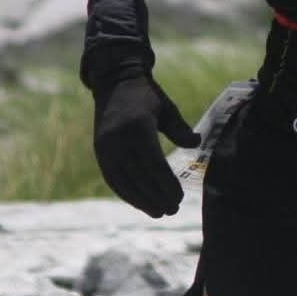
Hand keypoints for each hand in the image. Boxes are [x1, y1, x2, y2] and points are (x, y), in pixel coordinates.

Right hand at [92, 68, 199, 215]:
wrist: (114, 83)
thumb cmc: (147, 96)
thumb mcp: (167, 108)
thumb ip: (180, 128)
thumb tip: (196, 143)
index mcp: (138, 126)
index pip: (154, 164)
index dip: (166, 184)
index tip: (180, 198)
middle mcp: (118, 138)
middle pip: (139, 176)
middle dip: (156, 197)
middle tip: (173, 210)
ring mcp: (106, 146)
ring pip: (124, 181)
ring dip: (141, 200)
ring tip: (158, 212)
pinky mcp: (99, 151)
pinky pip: (112, 178)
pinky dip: (125, 193)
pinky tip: (139, 203)